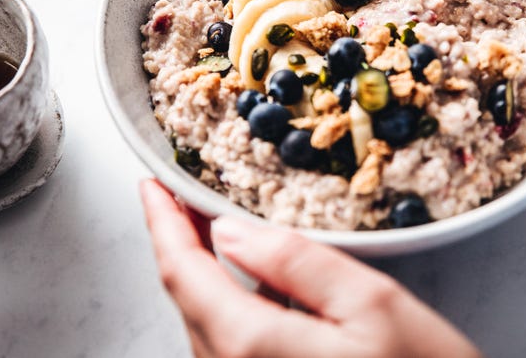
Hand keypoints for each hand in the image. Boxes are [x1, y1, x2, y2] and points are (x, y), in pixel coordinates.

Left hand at [139, 179, 482, 357]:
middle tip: (184, 194)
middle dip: (180, 240)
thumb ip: (296, 263)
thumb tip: (231, 232)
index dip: (162, 221)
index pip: (183, 272)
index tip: (153, 183)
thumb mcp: (372, 306)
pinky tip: (248, 282)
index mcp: (251, 345)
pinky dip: (225, 302)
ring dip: (201, 271)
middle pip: (187, 298)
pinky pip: (228, 346)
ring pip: (204, 323)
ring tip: (210, 227)